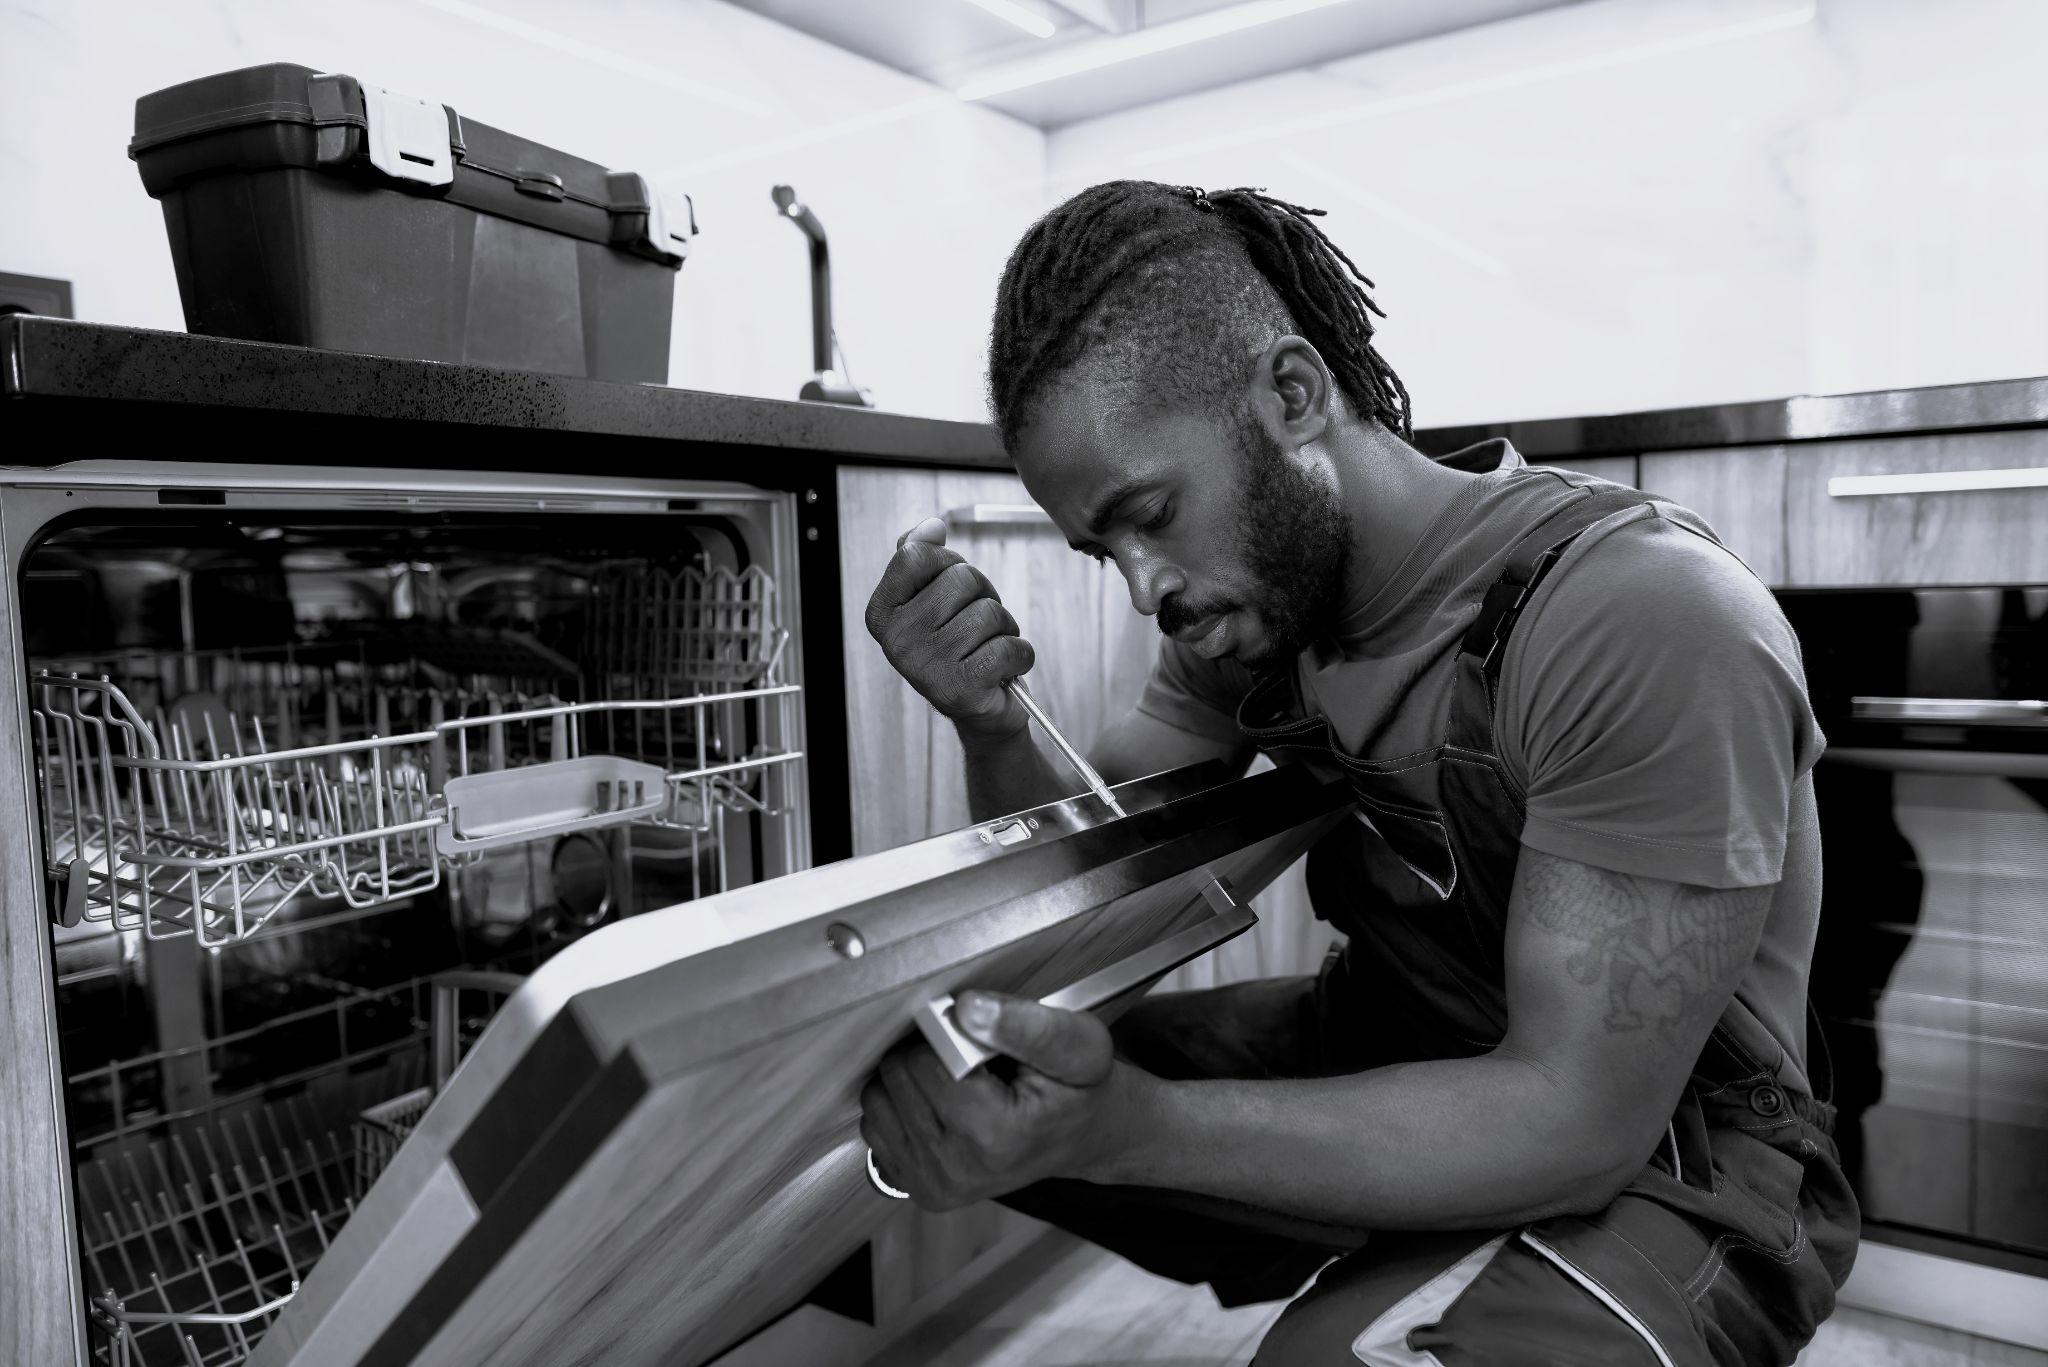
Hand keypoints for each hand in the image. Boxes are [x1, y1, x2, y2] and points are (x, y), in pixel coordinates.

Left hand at [859, 991, 1146, 1209]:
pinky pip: (875, 1125)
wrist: (1082, 1138)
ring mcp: (934, 1185)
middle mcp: (957, 1170)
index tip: (980, 1044)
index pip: (925, 1060)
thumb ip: (1027, 1024)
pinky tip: (941, 1105)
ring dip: (910, 1079)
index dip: (947, 1034)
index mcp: (995, 1136)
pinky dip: (901, 1105)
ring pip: (878, 1098)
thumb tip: (965, 1008)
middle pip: (897, 1076)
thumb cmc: (1079, 1090)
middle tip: (971, 1061)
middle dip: (927, 1053)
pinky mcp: (919, 1189)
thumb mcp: (1080, 1046)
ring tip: (956, 1082)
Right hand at [864, 517, 1032, 740]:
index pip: (916, 555)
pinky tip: (1005, 668)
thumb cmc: (959, 647)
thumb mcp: (933, 597)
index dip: (949, 563)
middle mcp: (896, 641)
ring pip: (990, 612)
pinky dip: (1020, 655)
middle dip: (984, 596)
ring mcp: (926, 667)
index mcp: (882, 613)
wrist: (979, 708)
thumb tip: (931, 525)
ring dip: (1004, 628)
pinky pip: (1009, 646)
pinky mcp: (960, 689)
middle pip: (962, 578)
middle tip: (977, 626)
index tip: (952, 589)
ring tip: (989, 648)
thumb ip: (924, 557)